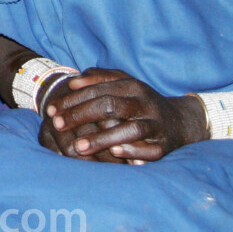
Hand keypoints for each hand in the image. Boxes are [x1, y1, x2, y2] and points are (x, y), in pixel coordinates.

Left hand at [39, 69, 205, 163]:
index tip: (51, 110)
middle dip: (80, 116)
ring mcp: (156, 124)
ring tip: (78, 147)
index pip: (98, 90)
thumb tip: (73, 81)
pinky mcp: (165, 145)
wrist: (181, 121)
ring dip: (102, 138)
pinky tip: (115, 153)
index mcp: (133, 86)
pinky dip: (133, 151)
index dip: (73, 100)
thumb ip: (100, 78)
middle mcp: (145, 103)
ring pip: (130, 129)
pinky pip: (149, 150)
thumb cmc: (141, 102)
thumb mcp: (125, 84)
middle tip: (57, 126)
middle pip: (109, 106)